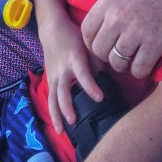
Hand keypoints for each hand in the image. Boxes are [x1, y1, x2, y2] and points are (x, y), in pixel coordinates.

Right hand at [41, 18, 102, 132]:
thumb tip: (112, 79)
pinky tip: (58, 126)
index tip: (100, 98)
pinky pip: (50, 98)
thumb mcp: (89, 45)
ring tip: (61, 131)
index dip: (90, 86)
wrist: (52, 30)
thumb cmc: (74, 37)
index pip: (83, 74)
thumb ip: (99, 62)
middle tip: (73, 121)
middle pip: (62, 90)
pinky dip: (53, 112)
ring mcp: (53, 75)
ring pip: (52, 98)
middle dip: (66, 107)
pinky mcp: (49, 79)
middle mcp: (62, 69)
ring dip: (56, 115)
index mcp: (75, 59)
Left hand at [81, 0, 161, 76]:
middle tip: (119, 53)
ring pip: (117, 62)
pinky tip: (147, 61)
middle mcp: (118, 18)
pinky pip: (139, 69)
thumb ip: (109, 5)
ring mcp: (136, 32)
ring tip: (133, 58)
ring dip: (124, 65)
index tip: (103, 44)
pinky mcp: (156, 44)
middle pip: (99, 50)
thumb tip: (101, 25)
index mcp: (108, 2)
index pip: (87, 31)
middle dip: (107, 55)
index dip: (92, 42)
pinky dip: (141, 70)